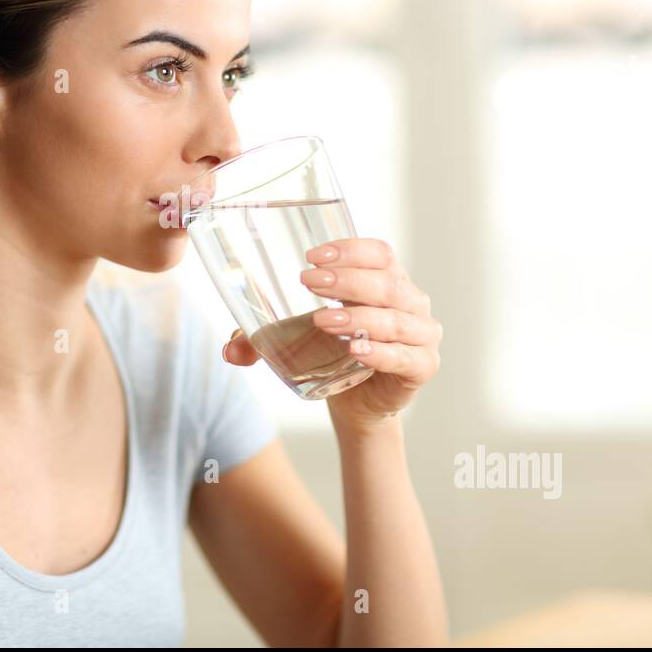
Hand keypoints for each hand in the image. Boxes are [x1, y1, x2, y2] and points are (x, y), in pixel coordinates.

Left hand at [222, 237, 442, 430]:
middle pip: (387, 282)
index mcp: (386, 279)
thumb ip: (258, 338)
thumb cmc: (330, 352)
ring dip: (359, 317)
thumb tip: (229, 351)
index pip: (379, 252)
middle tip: (309, 282)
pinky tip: (357, 351)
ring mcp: (421, 334)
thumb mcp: (293, 337)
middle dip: (347, 281)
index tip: (313, 256)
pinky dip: (381, 352)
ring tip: (323, 321)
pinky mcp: (422, 367)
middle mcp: (410, 301)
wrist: (356, 401)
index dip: (350, 250)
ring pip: (396, 319)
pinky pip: (406, 357)